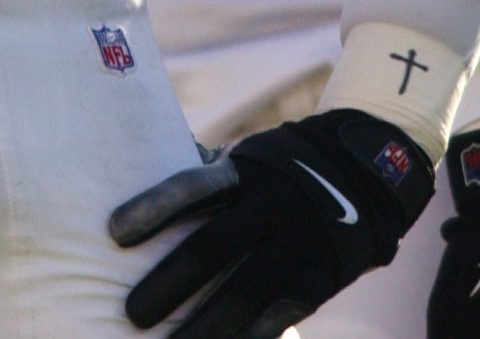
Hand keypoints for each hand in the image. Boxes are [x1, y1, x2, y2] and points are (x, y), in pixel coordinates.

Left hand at [111, 107, 436, 337]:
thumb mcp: (246, 157)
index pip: (190, 187)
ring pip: (245, 290)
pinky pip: (284, 310)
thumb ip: (204, 171)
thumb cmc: (280, 169)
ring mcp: (300, 240)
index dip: (153, 209)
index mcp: (242, 171)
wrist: (366, 171)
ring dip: (205, 325)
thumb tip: (143, 166)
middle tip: (132, 314)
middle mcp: (270, 204)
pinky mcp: (323, 273)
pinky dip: (254, 333)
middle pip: (212, 247)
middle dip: (168, 283)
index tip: (113, 233)